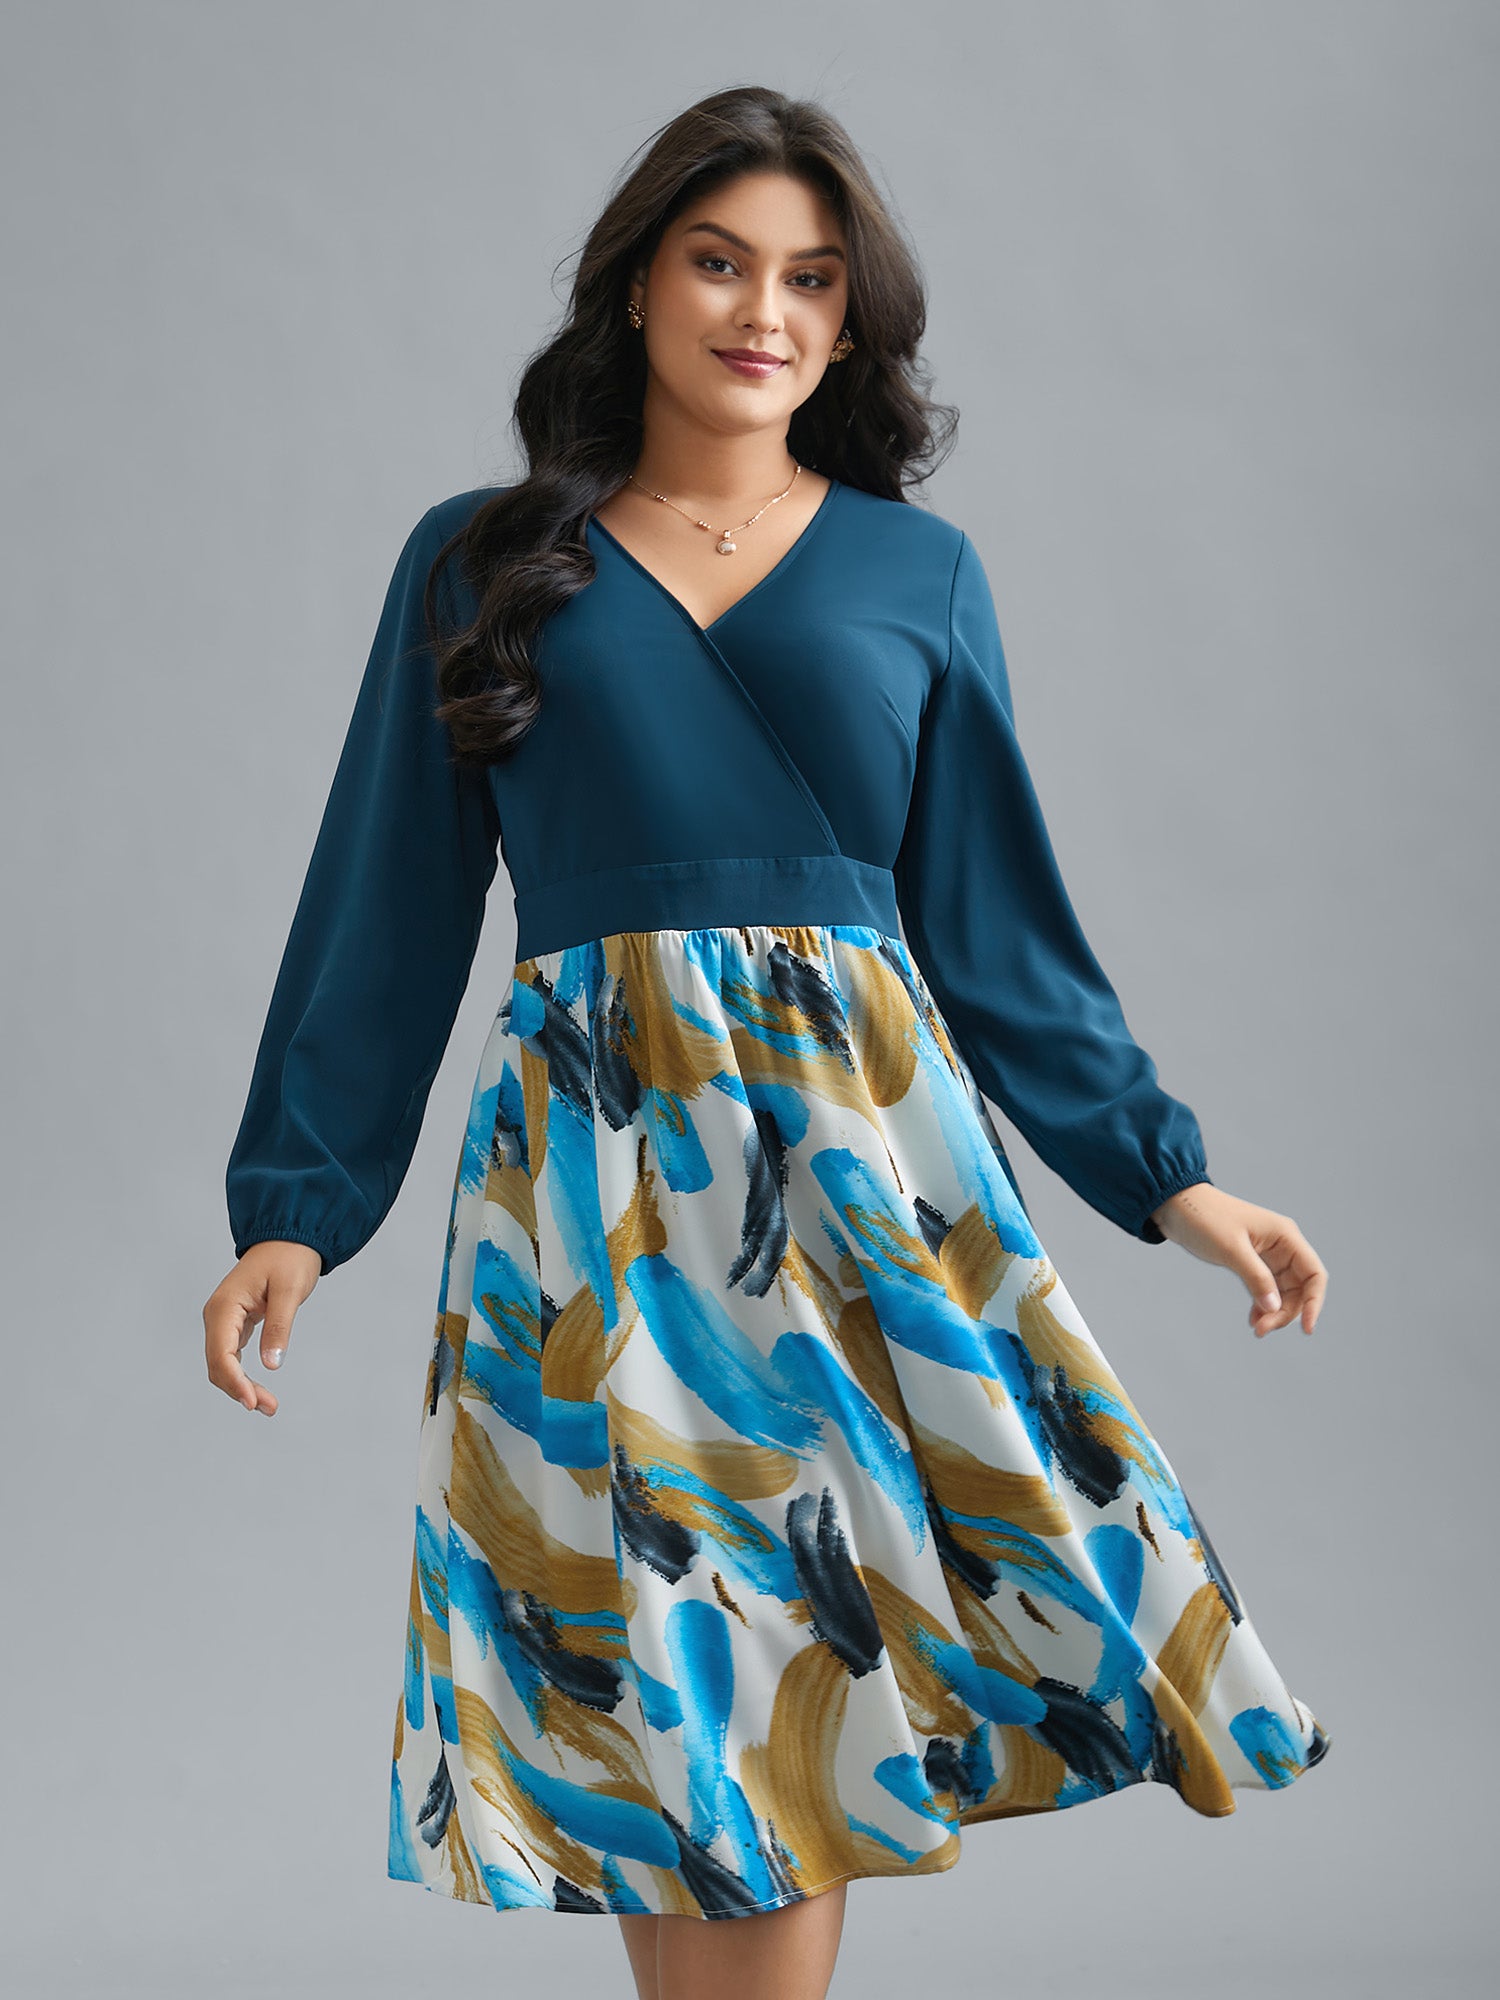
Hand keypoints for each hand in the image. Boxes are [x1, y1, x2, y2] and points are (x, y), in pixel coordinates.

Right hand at [203, 1241, 323, 1414]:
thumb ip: (279, 1326)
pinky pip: (232, 1356)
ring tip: (268, 1406)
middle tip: (269, 1408)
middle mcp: (218, 1315)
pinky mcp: (235, 1324)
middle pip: (218, 1364)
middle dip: (239, 1389)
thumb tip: (271, 1364)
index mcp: (225, 1306)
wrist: (289, 1237)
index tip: (252, 1402)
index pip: (221, 1353)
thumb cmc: (289, 1258)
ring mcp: (224, 1321)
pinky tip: (257, 1389)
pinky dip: (242, 1375)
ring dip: (241, 1386)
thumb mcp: (289, 1290)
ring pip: (223, 1364)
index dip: (234, 1381)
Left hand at [1150, 1183, 1326, 1338]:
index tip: (1306, 1329)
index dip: (1315, 1303)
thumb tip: (1274, 1307)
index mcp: (1285, 1236)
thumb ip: (1256, 1278)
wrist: (1176, 1205)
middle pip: (1299, 1288)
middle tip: (1262, 1330)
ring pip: (1282, 1292)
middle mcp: (1282, 1245)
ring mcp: (1267, 1254)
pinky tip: (1253, 1319)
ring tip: (1256, 1328)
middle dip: (1285, 1312)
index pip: (1314, 1274)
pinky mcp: (1251, 1261)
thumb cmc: (1204, 1218)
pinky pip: (1265, 1288)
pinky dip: (1262, 1305)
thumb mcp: (1231, 1249)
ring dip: (1273, 1312)